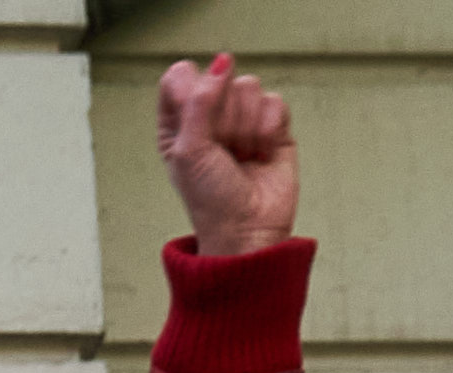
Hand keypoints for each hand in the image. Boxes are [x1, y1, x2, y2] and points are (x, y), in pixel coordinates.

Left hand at [154, 51, 298, 255]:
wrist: (247, 230)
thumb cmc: (210, 199)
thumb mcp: (189, 151)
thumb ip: (199, 102)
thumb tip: (222, 62)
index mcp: (178, 122)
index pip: (181, 77)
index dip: (191, 92)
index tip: (195, 124)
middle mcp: (210, 116)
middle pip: (220, 80)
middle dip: (223, 119)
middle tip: (222, 152)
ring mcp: (243, 119)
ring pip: (248, 87)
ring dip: (245, 128)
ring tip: (241, 156)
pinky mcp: (273, 126)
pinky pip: (274, 102)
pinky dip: (268, 131)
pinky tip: (261, 155)